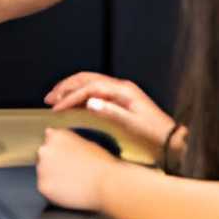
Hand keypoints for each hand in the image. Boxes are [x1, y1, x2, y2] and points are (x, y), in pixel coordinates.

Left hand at [34, 127, 121, 211]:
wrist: (106, 184)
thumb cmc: (101, 164)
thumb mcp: (86, 142)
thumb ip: (67, 140)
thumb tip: (53, 136)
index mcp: (57, 136)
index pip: (49, 140)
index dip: (60, 150)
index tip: (68, 157)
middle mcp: (45, 150)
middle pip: (44, 157)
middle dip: (54, 163)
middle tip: (71, 171)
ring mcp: (42, 169)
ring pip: (43, 173)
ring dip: (53, 176)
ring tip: (72, 181)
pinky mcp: (43, 186)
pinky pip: (45, 188)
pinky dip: (54, 190)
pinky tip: (69, 189)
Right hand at [44, 72, 177, 152]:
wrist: (169, 139)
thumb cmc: (153, 134)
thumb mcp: (132, 125)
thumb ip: (111, 112)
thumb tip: (91, 102)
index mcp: (123, 90)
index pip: (89, 87)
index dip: (70, 96)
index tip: (56, 107)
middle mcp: (121, 87)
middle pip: (87, 79)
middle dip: (66, 86)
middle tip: (49, 98)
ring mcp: (120, 92)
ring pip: (90, 83)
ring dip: (71, 88)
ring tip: (55, 99)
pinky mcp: (119, 100)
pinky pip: (95, 92)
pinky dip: (80, 95)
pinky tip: (72, 103)